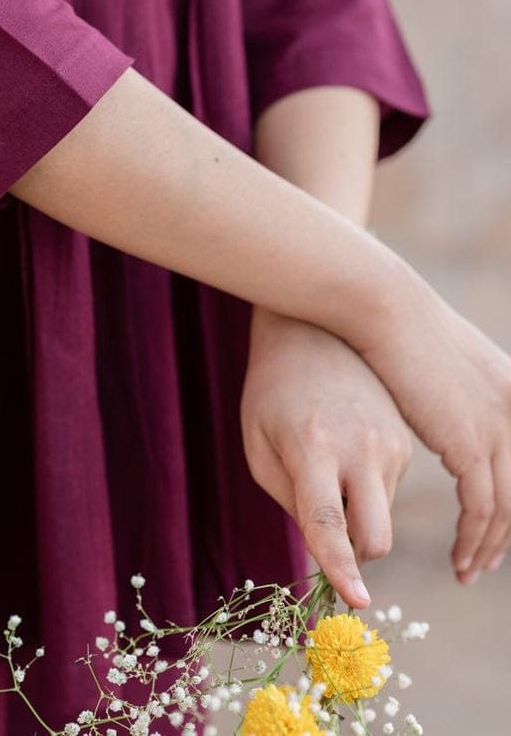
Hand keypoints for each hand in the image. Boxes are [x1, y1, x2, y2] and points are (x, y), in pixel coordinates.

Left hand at [241, 308, 412, 607]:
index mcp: (314, 446)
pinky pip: (388, 494)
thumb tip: (330, 549)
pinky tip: (344, 451)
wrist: (311, 335)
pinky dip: (365, 492)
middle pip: (376, 538)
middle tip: (323, 525)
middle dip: (355, 555)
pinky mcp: (407, 442)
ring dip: (354, 514)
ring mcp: (392, 444)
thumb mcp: (259, 446)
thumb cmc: (272, 394)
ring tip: (324, 461)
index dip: (342, 568)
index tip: (357, 602)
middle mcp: (362, 447)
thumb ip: (290, 502)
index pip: (330, 523)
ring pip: (380, 519)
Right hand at [359, 280, 510, 585]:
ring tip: (466, 572)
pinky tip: (459, 559)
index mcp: (510, 388)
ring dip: (489, 546)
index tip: (490, 530)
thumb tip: (439, 402)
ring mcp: (497, 423)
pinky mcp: (471, 439)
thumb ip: (449, 386)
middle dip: (504, 534)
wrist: (381, 307)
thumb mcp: (435, 357)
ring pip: (507, 505)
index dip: (509, 503)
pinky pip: (483, 505)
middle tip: (481, 562)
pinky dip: (474, 538)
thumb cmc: (388, 323)